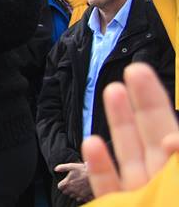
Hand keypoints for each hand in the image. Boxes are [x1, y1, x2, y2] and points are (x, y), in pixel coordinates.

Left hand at [55, 162, 91, 201]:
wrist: (96, 176)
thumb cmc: (84, 170)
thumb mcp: (72, 166)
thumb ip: (62, 167)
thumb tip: (55, 169)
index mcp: (67, 183)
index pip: (60, 187)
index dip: (61, 184)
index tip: (64, 182)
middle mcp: (72, 189)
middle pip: (65, 192)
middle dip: (67, 189)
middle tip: (71, 184)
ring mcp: (78, 194)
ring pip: (72, 196)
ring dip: (73, 192)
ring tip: (77, 187)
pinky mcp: (85, 196)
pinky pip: (79, 198)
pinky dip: (80, 196)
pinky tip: (82, 191)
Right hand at [82, 62, 178, 197]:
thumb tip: (173, 139)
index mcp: (178, 171)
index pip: (170, 131)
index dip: (156, 102)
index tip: (144, 73)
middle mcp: (160, 177)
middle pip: (150, 135)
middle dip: (142, 102)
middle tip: (135, 68)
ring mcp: (138, 191)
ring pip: (128, 154)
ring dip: (120, 121)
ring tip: (114, 90)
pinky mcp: (117, 205)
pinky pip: (108, 185)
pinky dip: (98, 165)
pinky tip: (91, 143)